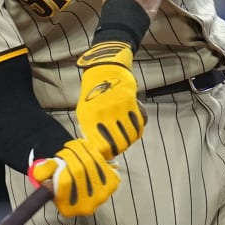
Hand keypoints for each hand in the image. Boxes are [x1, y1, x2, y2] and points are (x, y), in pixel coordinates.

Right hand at [28, 138, 118, 217]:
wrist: (86, 179)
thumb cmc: (65, 179)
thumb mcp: (49, 177)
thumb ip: (43, 173)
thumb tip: (42, 170)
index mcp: (67, 209)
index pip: (64, 183)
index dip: (60, 167)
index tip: (57, 159)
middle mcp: (86, 206)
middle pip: (78, 170)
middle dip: (69, 154)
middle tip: (65, 149)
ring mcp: (102, 196)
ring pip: (89, 162)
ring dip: (79, 149)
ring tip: (73, 147)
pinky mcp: (113, 184)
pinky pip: (100, 160)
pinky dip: (91, 151)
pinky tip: (85, 150)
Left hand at [75, 40, 145, 158]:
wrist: (105, 70)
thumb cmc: (93, 94)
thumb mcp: (85, 113)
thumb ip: (90, 130)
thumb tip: (96, 148)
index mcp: (89, 119)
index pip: (101, 147)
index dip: (107, 153)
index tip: (108, 154)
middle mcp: (103, 115)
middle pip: (118, 144)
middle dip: (120, 148)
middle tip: (119, 146)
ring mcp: (117, 109)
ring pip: (131, 136)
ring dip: (130, 138)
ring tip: (126, 135)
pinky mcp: (130, 102)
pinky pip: (139, 123)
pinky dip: (138, 126)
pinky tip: (134, 123)